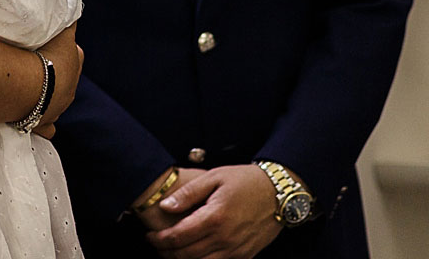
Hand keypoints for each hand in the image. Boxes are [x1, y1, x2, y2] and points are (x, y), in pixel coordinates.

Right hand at [34, 23, 82, 128]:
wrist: (28, 86)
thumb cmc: (43, 55)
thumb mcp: (60, 29)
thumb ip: (66, 18)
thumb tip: (73, 4)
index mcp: (75, 61)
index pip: (72, 51)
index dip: (59, 45)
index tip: (45, 41)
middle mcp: (70, 87)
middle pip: (62, 76)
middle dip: (51, 70)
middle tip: (30, 61)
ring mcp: (57, 108)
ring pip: (55, 100)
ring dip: (45, 94)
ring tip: (25, 85)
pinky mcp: (42, 123)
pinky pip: (46, 127)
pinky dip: (42, 123)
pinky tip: (34, 118)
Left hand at [145, 164, 282, 258]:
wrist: (279, 193)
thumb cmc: (244, 181)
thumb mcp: (214, 177)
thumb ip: (188, 194)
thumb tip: (165, 207)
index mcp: (215, 217)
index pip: (178, 237)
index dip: (159, 240)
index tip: (149, 236)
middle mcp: (225, 238)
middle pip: (186, 255)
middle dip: (166, 252)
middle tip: (155, 244)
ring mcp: (237, 250)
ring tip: (169, 252)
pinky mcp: (246, 255)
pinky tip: (192, 255)